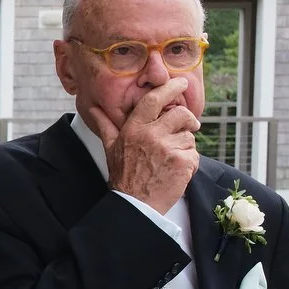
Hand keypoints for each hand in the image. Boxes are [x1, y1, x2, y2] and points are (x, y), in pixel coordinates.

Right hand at [89, 79, 199, 209]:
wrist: (135, 204)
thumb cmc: (123, 176)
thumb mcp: (110, 148)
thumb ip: (106, 125)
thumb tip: (94, 109)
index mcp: (134, 129)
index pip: (154, 100)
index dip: (171, 88)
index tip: (182, 83)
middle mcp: (151, 135)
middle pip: (182, 115)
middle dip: (188, 122)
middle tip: (188, 128)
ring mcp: (167, 148)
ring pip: (189, 137)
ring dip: (185, 148)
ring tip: (170, 161)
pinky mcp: (182, 162)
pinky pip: (195, 155)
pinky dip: (190, 164)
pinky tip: (176, 172)